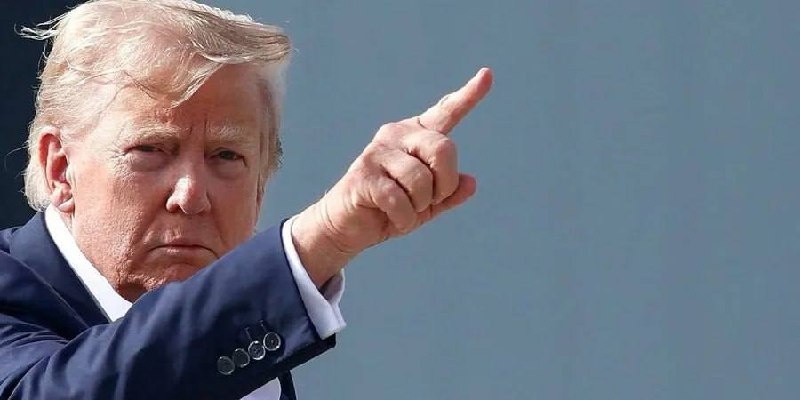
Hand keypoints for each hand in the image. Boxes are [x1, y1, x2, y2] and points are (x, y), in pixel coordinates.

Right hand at [292, 68, 492, 285]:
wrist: (345, 228)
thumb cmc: (386, 212)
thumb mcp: (424, 206)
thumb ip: (448, 195)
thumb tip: (471, 182)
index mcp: (415, 137)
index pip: (445, 113)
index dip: (468, 96)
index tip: (487, 75)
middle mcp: (396, 135)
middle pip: (443, 149)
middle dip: (445, 184)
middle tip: (431, 201)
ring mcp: (377, 152)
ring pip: (421, 179)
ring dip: (419, 206)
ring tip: (405, 211)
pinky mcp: (363, 173)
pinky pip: (399, 200)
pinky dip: (403, 219)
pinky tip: (392, 220)